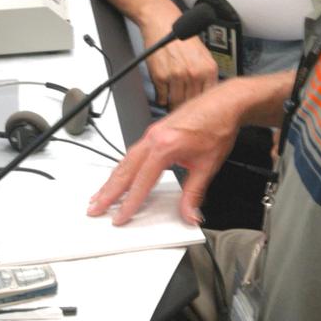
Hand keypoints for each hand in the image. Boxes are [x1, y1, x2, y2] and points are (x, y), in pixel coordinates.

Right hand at [88, 84, 241, 224]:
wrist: (225, 103)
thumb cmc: (218, 127)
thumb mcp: (208, 166)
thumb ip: (194, 193)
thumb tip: (189, 214)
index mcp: (165, 146)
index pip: (142, 182)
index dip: (130, 202)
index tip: (120, 216)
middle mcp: (153, 138)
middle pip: (124, 170)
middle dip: (108, 192)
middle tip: (94, 208)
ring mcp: (152, 133)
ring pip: (125, 161)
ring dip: (111, 180)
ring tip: (100, 195)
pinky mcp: (155, 131)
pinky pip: (132, 152)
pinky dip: (122, 167)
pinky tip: (119, 175)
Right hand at [145, 33, 217, 110]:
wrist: (163, 24)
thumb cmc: (182, 38)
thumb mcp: (204, 55)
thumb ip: (207, 75)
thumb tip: (207, 96)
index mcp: (208, 69)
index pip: (208, 98)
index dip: (202, 106)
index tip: (197, 110)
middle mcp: (194, 73)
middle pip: (192, 103)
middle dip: (187, 107)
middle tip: (183, 109)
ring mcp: (177, 76)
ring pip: (176, 103)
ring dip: (173, 105)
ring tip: (173, 102)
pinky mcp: (160, 77)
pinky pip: (162, 97)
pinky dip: (162, 98)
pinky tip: (164, 92)